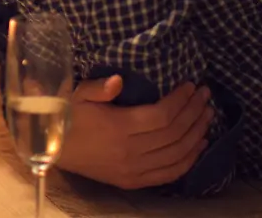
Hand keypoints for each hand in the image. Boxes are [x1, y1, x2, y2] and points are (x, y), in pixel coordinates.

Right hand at [56, 76, 212, 189]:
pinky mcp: (133, 181)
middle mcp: (129, 151)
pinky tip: (200, 144)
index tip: (191, 86)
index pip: (161, 115)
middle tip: (206, 95)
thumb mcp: (78, 95)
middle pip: (174, 133)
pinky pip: (169, 173)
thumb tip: (119, 80)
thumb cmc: (67, 116)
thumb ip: (98, 88)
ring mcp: (133, 169)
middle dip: (194, 112)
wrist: (53, 148)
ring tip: (207, 115)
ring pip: (177, 153)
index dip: (181, 100)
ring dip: (197, 133)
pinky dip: (189, 159)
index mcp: (117, 127)